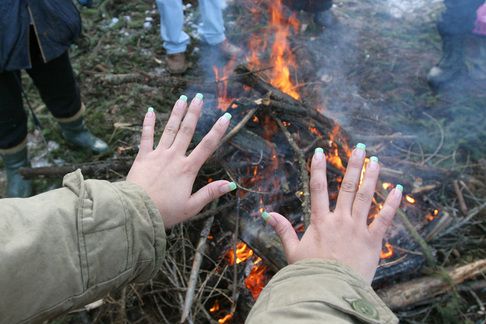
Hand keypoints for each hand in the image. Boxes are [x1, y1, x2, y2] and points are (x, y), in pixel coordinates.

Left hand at [127, 94, 235, 227]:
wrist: (137, 211)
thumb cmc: (166, 212)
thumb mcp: (192, 207)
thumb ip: (210, 193)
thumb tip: (230, 184)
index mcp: (188, 169)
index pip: (207, 146)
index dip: (218, 131)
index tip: (226, 116)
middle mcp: (174, 157)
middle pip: (187, 131)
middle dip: (194, 113)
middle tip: (199, 97)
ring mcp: (158, 155)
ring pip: (169, 129)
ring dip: (176, 113)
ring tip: (182, 98)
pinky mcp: (143, 157)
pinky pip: (146, 137)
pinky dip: (149, 123)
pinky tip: (151, 110)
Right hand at [263, 145, 401, 283]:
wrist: (332, 291)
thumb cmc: (310, 273)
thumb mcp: (292, 251)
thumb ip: (282, 230)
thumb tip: (266, 214)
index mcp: (320, 221)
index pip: (318, 189)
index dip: (318, 169)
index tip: (319, 152)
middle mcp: (340, 220)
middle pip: (347, 187)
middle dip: (353, 165)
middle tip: (360, 148)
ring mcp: (358, 229)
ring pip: (366, 197)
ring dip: (372, 177)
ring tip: (376, 160)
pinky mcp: (373, 241)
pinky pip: (384, 219)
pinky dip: (391, 204)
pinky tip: (398, 190)